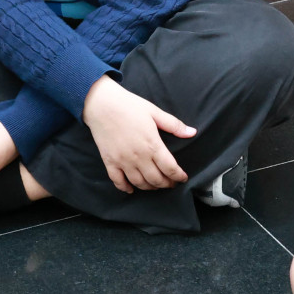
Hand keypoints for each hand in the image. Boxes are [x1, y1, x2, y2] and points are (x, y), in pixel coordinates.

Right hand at [81, 76, 193, 193]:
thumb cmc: (129, 105)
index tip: (183, 178)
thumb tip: (192, 132)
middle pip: (156, 179)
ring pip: (139, 183)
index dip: (179, 176)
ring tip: (155, 185)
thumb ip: (174, 125)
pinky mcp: (110, 162)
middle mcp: (138, 157)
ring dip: (150, 187)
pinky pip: (118, 181)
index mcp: (152, 145)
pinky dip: (126, 188)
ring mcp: (123, 161)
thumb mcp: (154, 112)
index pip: (170, 168)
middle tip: (171, 183)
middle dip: (167, 184)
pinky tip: (132, 189)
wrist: (101, 104)